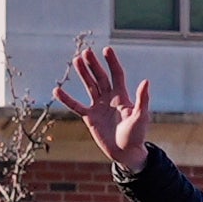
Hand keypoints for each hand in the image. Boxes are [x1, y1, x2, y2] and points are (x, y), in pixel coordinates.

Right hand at [51, 45, 151, 174]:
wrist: (126, 152)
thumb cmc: (136, 134)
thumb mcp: (140, 116)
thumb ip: (142, 99)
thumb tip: (145, 81)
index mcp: (122, 96)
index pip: (116, 74)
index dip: (111, 62)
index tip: (106, 49)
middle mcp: (110, 98)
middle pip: (100, 77)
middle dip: (93, 65)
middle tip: (85, 52)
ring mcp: (99, 107)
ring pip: (89, 86)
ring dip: (83, 74)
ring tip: (75, 60)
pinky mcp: (90, 118)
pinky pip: (76, 106)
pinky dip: (67, 99)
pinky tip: (57, 90)